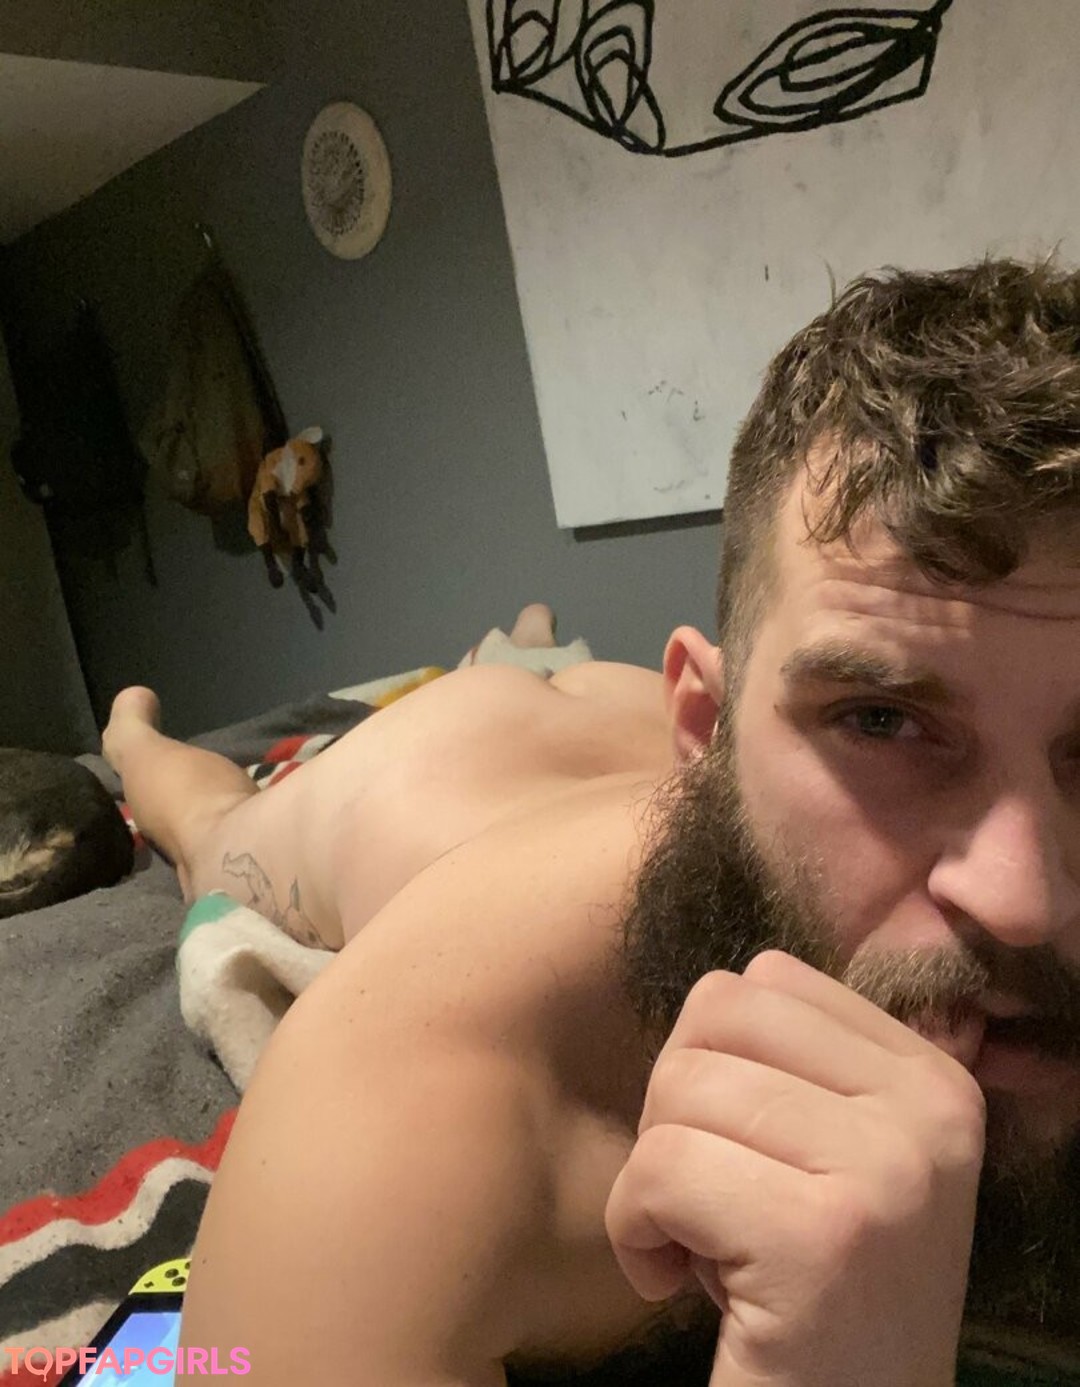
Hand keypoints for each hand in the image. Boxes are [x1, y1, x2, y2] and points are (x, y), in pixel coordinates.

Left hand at [605, 951, 986, 1386]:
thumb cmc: (811, 1296)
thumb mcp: (836, 1160)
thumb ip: (797, 1065)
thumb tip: (717, 987)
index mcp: (932, 1076)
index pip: (767, 979)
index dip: (714, 1060)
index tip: (736, 1152)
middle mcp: (928, 1108)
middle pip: (718, 1013)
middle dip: (675, 1102)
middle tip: (701, 1193)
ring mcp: (886, 1169)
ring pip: (681, 1086)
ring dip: (650, 1176)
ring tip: (693, 1244)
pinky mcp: (823, 1236)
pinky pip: (661, 1168)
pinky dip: (634, 1229)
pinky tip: (670, 1282)